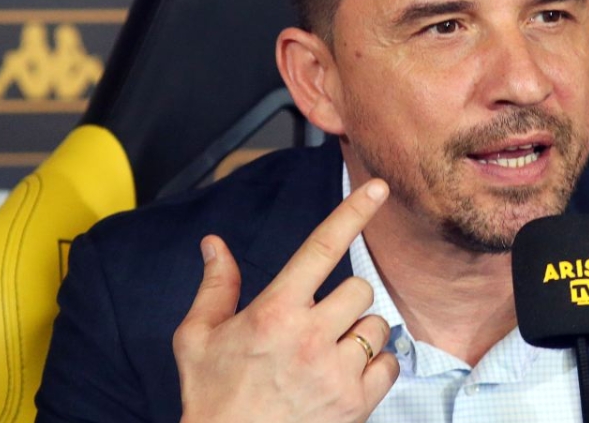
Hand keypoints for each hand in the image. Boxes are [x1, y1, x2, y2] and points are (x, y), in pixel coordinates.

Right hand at [173, 179, 399, 422]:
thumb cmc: (212, 399)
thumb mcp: (198, 339)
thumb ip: (215, 287)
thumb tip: (214, 243)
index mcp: (274, 312)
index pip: (322, 246)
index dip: (354, 211)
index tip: (378, 187)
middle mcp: (310, 337)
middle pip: (359, 288)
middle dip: (343, 301)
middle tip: (318, 323)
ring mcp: (337, 372)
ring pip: (378, 326)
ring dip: (359, 334)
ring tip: (327, 356)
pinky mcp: (357, 403)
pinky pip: (390, 364)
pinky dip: (374, 368)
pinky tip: (343, 378)